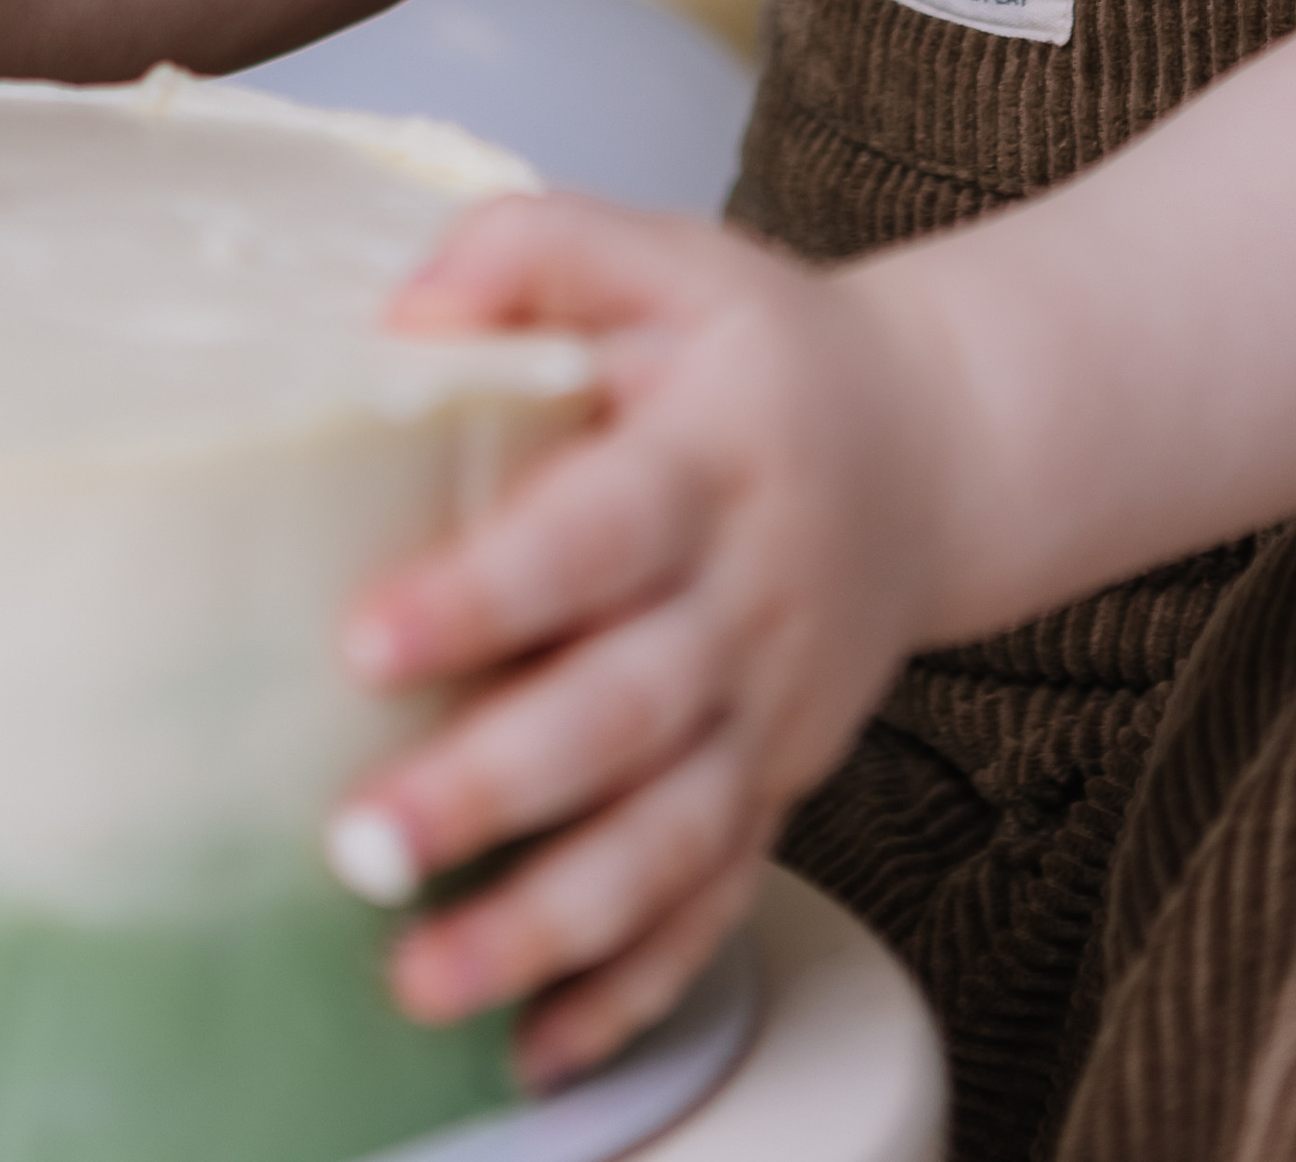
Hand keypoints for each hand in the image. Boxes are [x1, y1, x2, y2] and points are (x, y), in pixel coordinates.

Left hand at [326, 195, 938, 1089]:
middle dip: (494, 787)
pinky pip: (715, 900)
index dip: (491, 590)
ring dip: (548, 921)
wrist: (931, 441)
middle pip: (628, 707)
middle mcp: (750, 593)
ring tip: (421, 980)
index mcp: (715, 452)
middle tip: (364, 842)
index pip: (600, 527)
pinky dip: (635, 984)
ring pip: (671, 836)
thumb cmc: (757, 350)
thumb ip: (522, 252)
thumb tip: (392, 329)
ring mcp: (771, 706)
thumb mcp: (657, 253)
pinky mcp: (777, 782)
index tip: (369, 642)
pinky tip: (541, 1043)